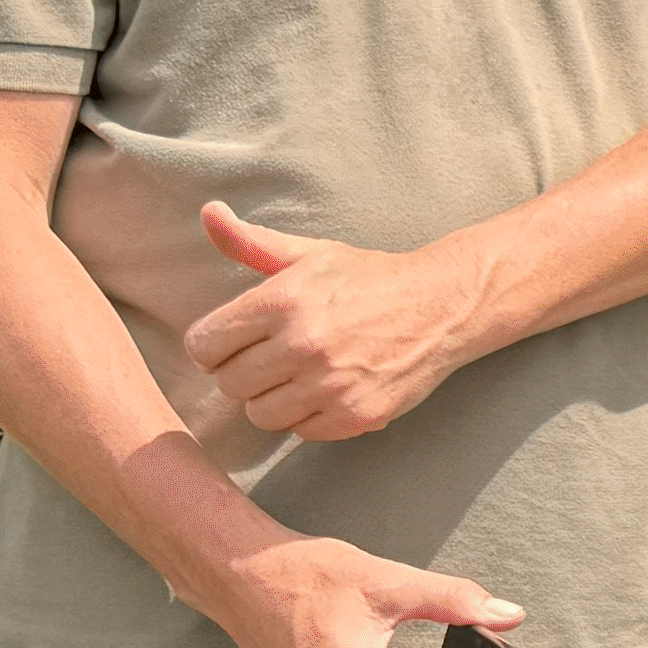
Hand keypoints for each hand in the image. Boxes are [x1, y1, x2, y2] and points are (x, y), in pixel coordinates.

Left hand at [186, 200, 487, 440]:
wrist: (444, 304)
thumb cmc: (370, 279)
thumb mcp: (310, 254)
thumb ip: (250, 242)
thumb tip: (207, 214)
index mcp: (282, 299)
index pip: (203, 345)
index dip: (215, 346)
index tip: (238, 343)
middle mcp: (303, 342)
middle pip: (229, 384)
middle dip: (245, 373)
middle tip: (275, 359)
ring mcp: (330, 383)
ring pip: (261, 414)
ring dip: (276, 399)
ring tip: (302, 377)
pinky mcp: (356, 414)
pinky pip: (301, 433)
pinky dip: (311, 417)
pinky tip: (330, 391)